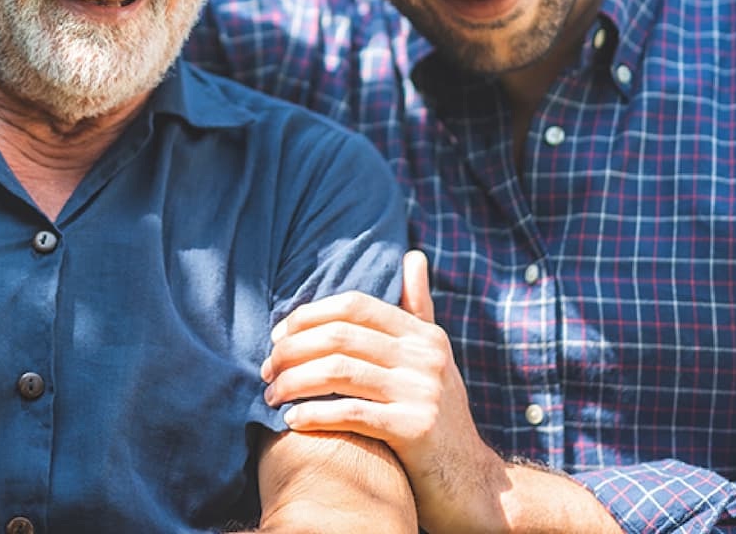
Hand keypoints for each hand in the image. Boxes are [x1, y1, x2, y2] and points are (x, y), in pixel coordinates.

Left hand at [260, 251, 508, 533]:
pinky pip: (351, 413)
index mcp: (424, 336)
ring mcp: (424, 393)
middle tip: (265, 370)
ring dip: (293, 382)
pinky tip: (291, 421)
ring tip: (271, 395)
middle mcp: (427, 358)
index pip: (354, 305)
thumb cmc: (438, 414)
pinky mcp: (416, 430)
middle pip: (339, 336)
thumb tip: (413, 255)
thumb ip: (418, 309)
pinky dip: (314, 414)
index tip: (277, 335)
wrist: (470, 480)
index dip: (308, 315)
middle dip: (291, 350)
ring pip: (338, 372)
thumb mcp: (433, 359)